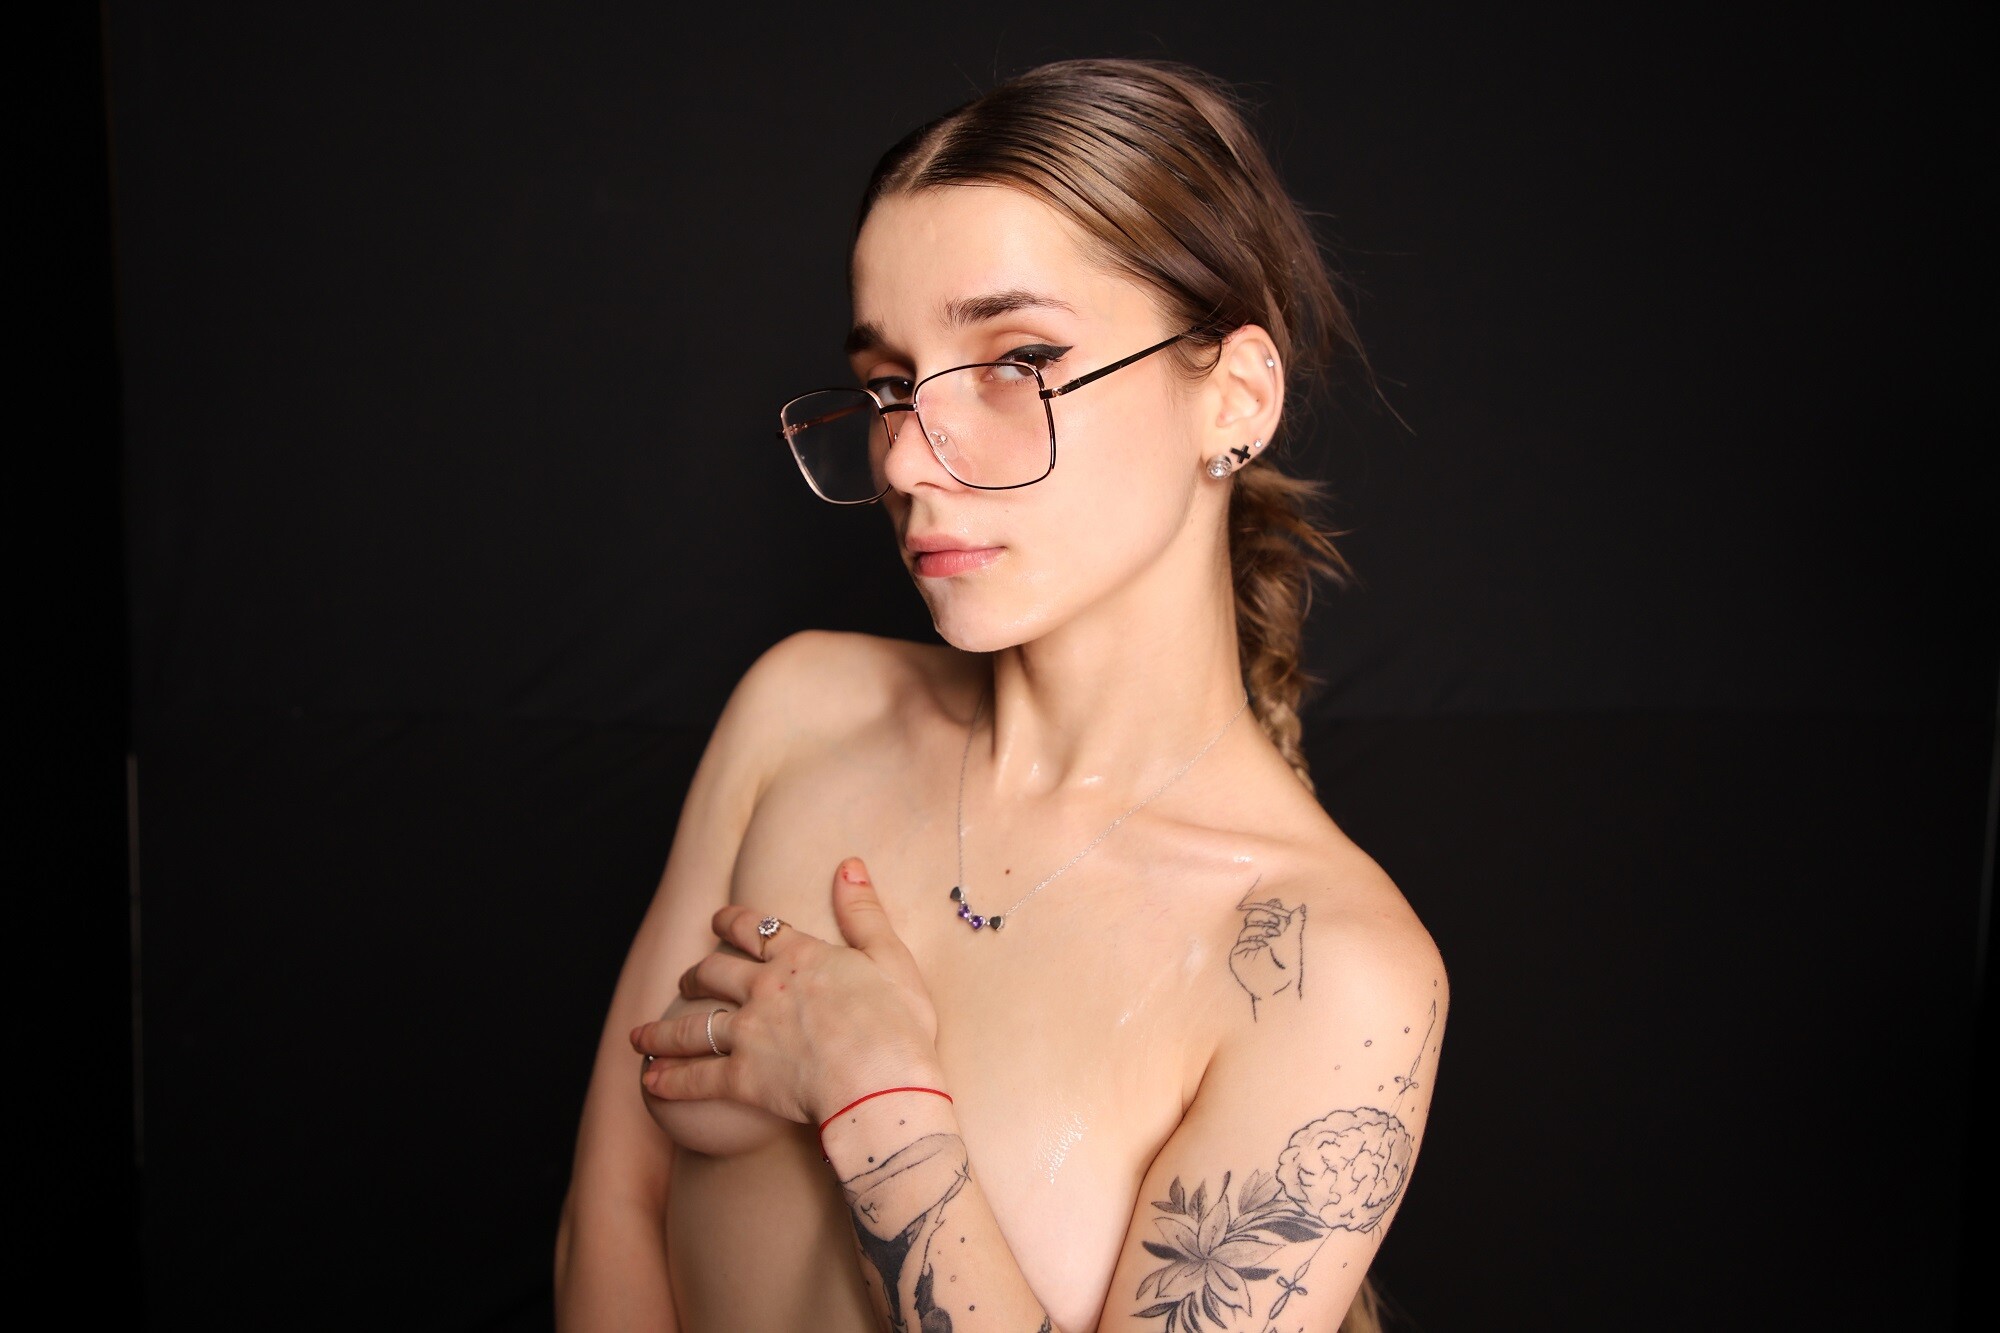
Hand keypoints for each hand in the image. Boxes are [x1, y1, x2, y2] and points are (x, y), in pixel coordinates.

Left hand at [629, 858, 942, 1124]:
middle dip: (695, 974)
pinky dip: (670, 1080)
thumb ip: (865, 912)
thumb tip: (848, 865)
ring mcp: (749, 1033)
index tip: (718, 920)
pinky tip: (651, 1082)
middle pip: (715, 972)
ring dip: (663, 1031)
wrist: (880, 1083)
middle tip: (686, 979)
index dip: (732, 922)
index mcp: (801, 958)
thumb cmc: (897, 1026)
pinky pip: (697, 1078)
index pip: (756, 930)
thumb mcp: (891, 958)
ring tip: (641, 1035)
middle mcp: (766, 988)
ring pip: (693, 1026)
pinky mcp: (742, 1078)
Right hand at [1229, 892, 1305, 1015]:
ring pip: (1247, 929)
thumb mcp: (1294, 941)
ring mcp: (1246, 948)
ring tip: (1273, 936)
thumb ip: (1296, 922)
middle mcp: (1256, 938)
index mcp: (1268, 933)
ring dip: (1260, 928)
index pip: (1264, 914)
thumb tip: (1302, 906)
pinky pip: (1241, 944)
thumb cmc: (1289, 966)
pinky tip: (1262, 946)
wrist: (1280, 988)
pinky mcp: (1237, 958)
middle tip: (1275, 921)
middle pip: (1252, 917)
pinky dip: (1251, 942)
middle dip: (1263, 915)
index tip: (1277, 903)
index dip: (1269, 907)